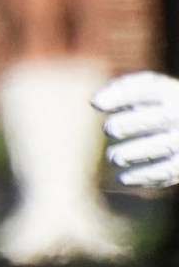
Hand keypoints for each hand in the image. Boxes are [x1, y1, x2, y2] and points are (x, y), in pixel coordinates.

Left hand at [93, 72, 178, 191]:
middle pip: (155, 118)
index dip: (120, 96)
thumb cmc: (159, 105)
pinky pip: (165, 171)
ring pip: (160, 147)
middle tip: (109, 128)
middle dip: (128, 124)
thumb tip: (95, 103)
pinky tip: (124, 177)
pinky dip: (143, 176)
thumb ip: (122, 90)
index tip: (97, 104)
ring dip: (133, 153)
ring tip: (114, 157)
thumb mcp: (147, 90)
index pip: (147, 89)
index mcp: (170, 93)